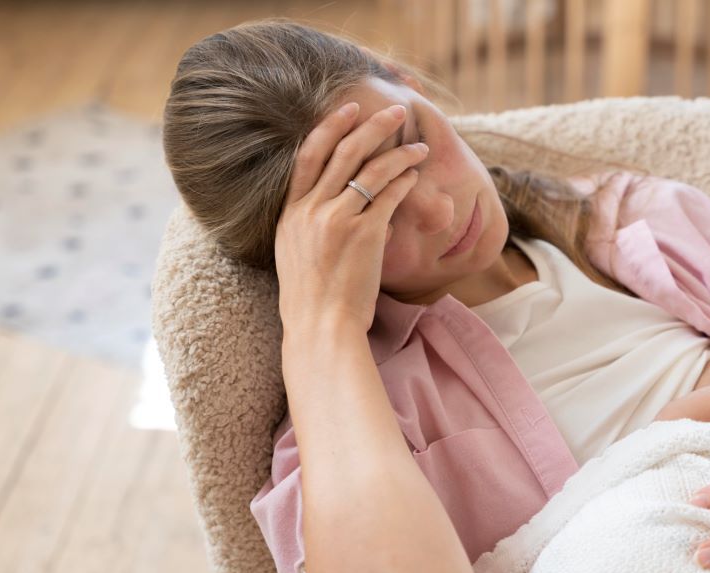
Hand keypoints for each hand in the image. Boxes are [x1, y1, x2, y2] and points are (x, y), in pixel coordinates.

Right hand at [275, 101, 428, 335]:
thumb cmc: (314, 299)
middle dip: (372, 125)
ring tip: (419, 146)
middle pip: (343, 152)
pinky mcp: (363, 235)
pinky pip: (388, 196)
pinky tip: (415, 176)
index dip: (328, 127)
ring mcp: (336, 221)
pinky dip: (404, 182)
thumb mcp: (297, 254)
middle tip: (395, 111)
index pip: (307, 156)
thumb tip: (342, 210)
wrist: (320, 327)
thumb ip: (313, 226)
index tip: (347, 109)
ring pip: (370, 170)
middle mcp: (310, 210)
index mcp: (290, 213)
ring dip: (399, 153)